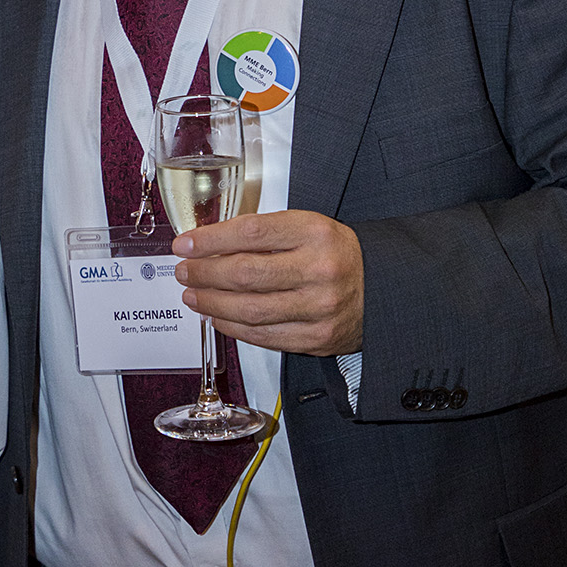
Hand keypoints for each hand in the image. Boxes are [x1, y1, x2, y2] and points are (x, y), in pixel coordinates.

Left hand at [172, 210, 363, 355]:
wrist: (381, 288)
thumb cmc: (336, 254)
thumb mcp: (307, 228)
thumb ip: (263, 235)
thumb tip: (208, 245)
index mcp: (315, 233)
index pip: (250, 233)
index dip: (210, 240)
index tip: (186, 244)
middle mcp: (320, 270)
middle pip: (245, 273)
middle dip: (204, 273)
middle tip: (184, 271)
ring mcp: (319, 308)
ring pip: (250, 310)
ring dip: (212, 303)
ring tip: (193, 295)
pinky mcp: (317, 338)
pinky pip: (264, 336)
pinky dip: (234, 327)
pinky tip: (217, 317)